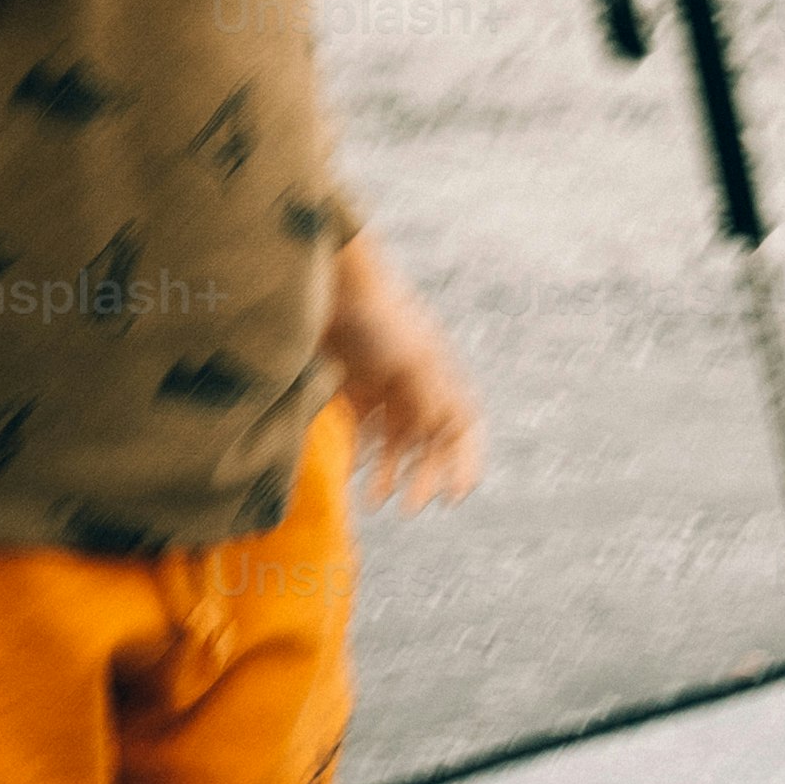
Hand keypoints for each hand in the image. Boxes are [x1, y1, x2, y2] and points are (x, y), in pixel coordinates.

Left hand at [321, 236, 484, 512]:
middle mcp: (414, 379)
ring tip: (373, 501)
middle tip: (410, 506)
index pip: (463, 423)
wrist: (320, 277)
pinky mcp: (347, 382)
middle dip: (423, 474)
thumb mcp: (411, 358)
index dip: (464, 460)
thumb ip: (429, 399)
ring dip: (388, 470)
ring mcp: (380, 381)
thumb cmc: (373, 311)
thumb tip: (445, 442)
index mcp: (438, 371)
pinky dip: (356, 452)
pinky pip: (358, 427)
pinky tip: (348, 473)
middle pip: (427, 437)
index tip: (455, 496)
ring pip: (392, 437)